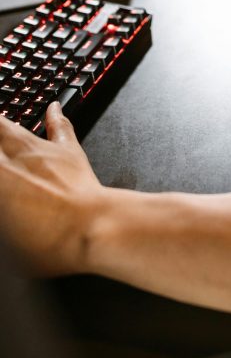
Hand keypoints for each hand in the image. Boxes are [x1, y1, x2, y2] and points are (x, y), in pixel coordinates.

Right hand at [0, 104, 103, 275]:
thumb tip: (6, 220)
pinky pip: (59, 126)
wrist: (94, 231)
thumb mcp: (7, 249)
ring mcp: (39, 152)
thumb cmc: (49, 244)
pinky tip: (53, 107)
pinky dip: (55, 115)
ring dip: (0, 124)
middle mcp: (11, 159)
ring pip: (9, 126)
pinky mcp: (67, 152)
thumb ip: (5, 226)